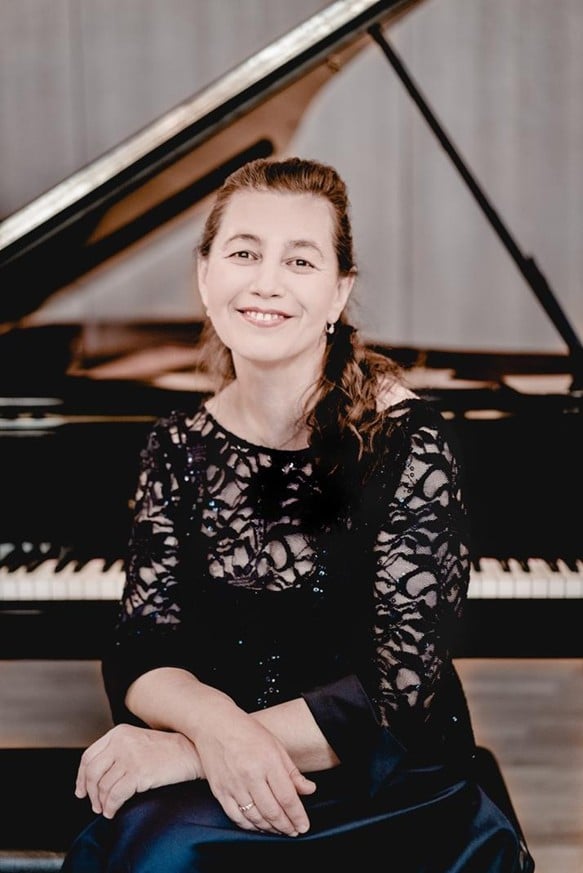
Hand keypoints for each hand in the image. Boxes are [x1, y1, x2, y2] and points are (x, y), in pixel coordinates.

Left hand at [75, 724, 201, 818]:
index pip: (88, 756)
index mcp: (118, 733)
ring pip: (102, 786)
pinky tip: (113, 812)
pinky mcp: (138, 773)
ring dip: (101, 803)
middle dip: (90, 792)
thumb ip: (117, 751)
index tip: (81, 790)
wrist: (190, 752)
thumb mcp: (137, 741)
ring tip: (106, 810)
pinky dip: (110, 807)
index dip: (81, 777)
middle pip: (91, 772)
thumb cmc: (167, 750)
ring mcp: (129, 757)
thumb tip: (96, 776)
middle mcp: (120, 743)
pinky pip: (114, 796)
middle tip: (94, 804)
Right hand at [192, 700, 315, 836]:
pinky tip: (258, 826)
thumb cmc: (246, 731)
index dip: (297, 816)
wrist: (213, 724)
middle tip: (294, 831)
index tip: (304, 826)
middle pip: (272, 811)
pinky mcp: (219, 791)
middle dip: (286, 826)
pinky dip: (249, 826)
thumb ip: (292, 771)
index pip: (287, 797)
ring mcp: (233, 785)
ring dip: (270, 828)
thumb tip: (309, 789)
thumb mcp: (275, 745)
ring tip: (279, 830)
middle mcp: (250, 775)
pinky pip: (236, 817)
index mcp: (268, 761)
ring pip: (255, 818)